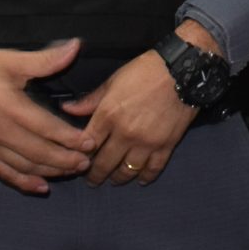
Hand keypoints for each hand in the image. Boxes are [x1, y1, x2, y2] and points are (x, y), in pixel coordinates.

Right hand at [0, 39, 96, 194]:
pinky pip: (4, 174)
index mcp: (8, 106)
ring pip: (25, 166)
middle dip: (66, 160)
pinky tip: (41, 187)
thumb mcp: (9, 60)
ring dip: (51, 172)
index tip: (90, 142)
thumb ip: (44, 60)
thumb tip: (75, 46)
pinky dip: (25, 182)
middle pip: (39, 153)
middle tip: (88, 162)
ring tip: (73, 171)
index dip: (70, 138)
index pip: (46, 128)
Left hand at [63, 21, 212, 186]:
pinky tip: (140, 179)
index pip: (87, 145)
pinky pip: (153, 169)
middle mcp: (124, 133)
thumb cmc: (144, 71)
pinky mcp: (166, 146)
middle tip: (92, 179)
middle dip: (95, 175)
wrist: (181, 69)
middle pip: (104, 163)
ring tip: (114, 180)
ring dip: (118, 178)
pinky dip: (145, 177)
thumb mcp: (113, 81)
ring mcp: (146, 142)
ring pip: (127, 171)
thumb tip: (67, 109)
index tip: (78, 160)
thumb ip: (90, 99)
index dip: (80, 155)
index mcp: (108, 115)